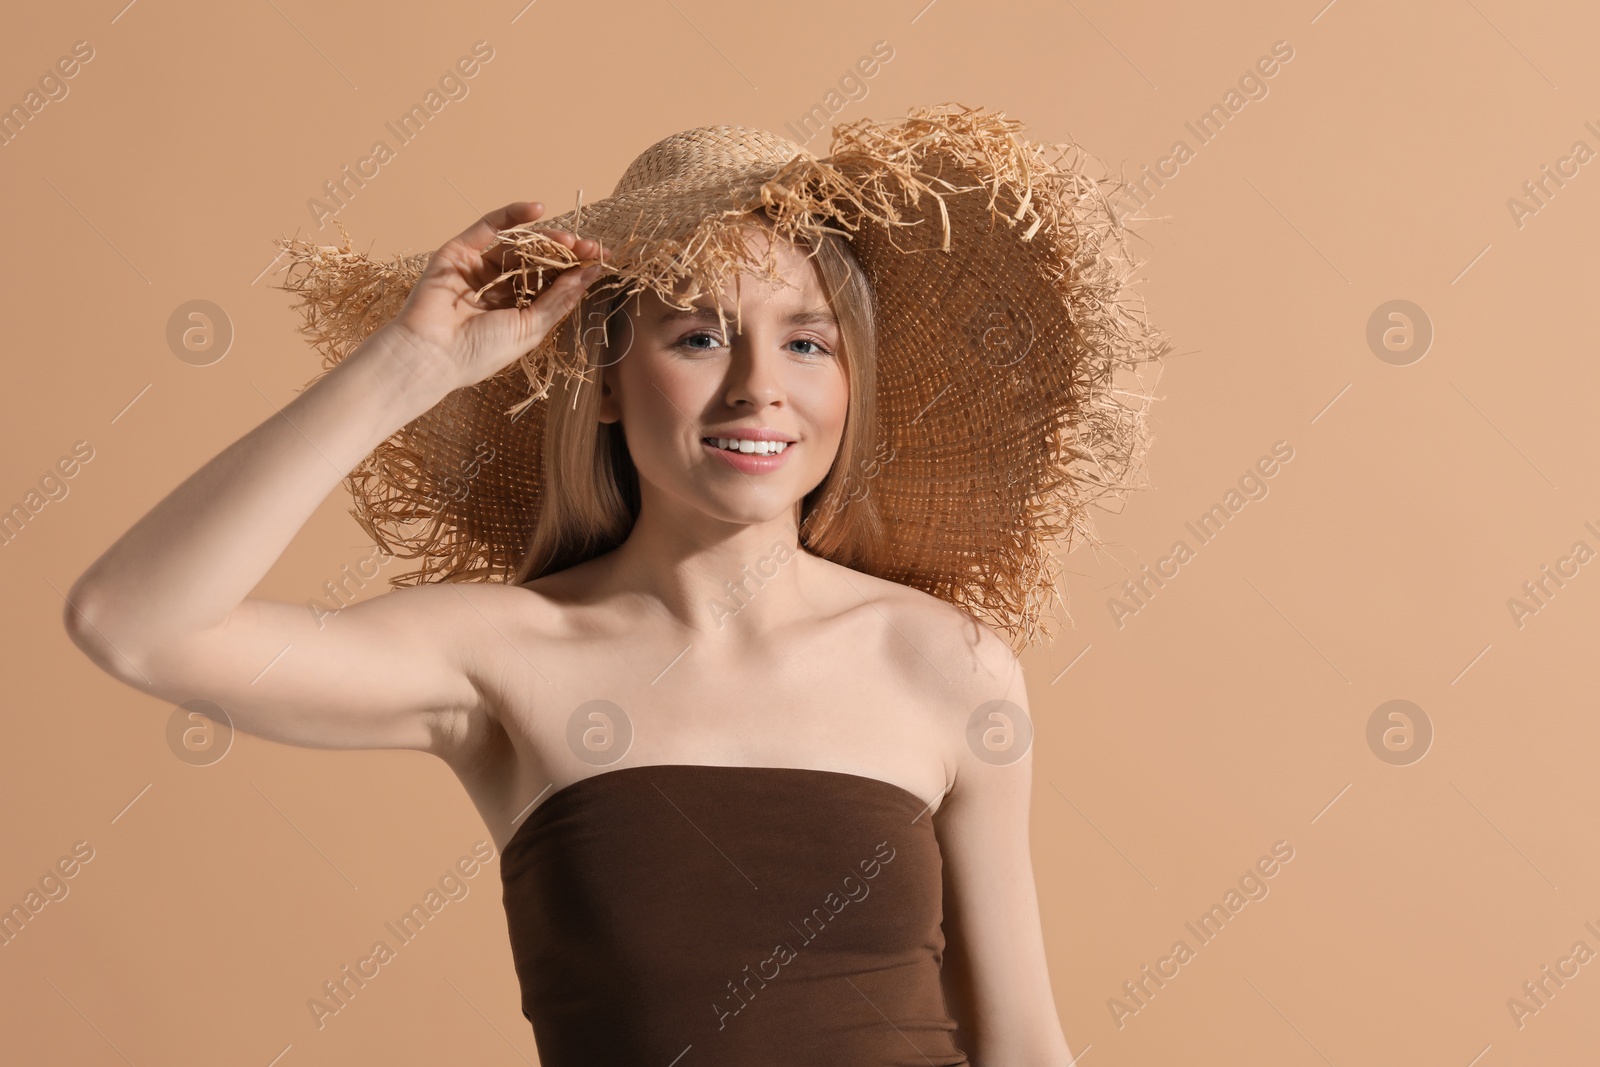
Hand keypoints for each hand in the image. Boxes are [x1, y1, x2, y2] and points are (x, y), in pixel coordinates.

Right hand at [370, 201, 608, 394]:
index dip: (576, 271)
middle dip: (565, 254)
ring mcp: (478, 269)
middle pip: (538, 263)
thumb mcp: (531, 327)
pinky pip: (489, 228)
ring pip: (518, 246)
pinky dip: (512, 215)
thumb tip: (591, 271)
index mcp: (517, 312)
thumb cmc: (481, 351)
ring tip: (568, 240)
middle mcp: (499, 289)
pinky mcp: (459, 252)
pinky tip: (537, 209)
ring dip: (545, 240)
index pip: (552, 284)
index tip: (601, 259)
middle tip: (587, 247)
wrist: (431, 354)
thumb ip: (560, 298)